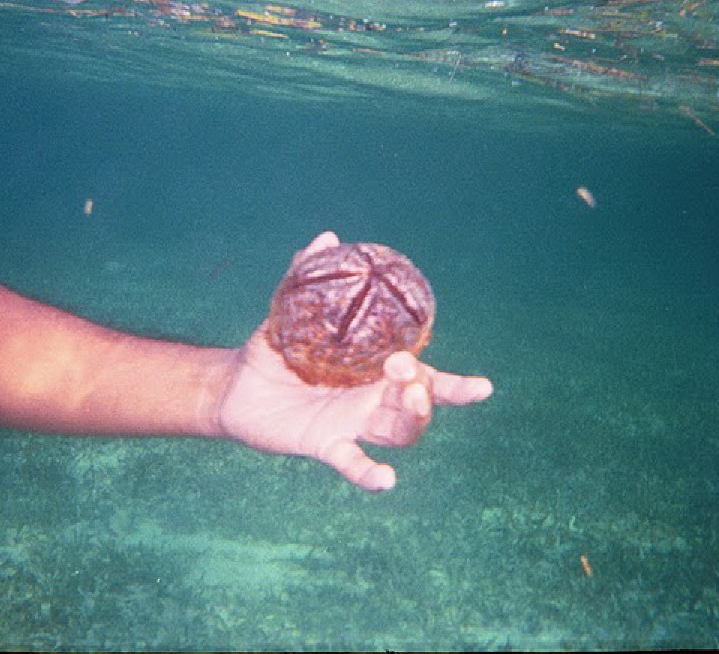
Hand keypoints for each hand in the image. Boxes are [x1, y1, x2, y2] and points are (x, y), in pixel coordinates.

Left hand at [216, 232, 492, 490]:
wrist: (234, 385)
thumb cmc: (273, 349)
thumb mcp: (290, 309)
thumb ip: (308, 274)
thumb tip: (327, 238)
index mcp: (376, 373)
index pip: (426, 380)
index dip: (457, 388)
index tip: (484, 388)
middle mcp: (372, 402)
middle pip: (419, 406)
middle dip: (426, 390)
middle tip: (406, 368)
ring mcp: (352, 425)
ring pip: (399, 432)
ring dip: (412, 417)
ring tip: (410, 396)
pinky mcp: (325, 443)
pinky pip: (353, 462)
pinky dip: (371, 474)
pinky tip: (387, 480)